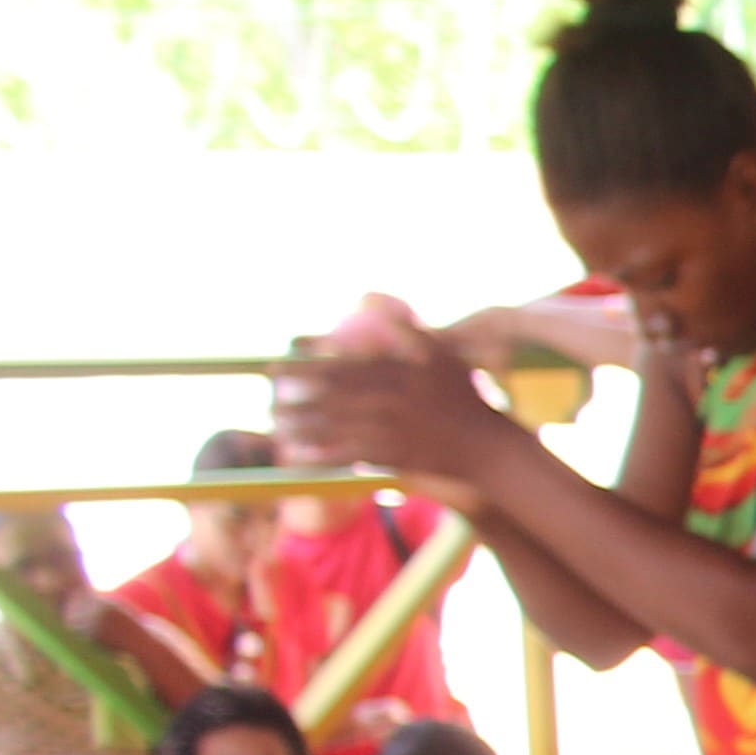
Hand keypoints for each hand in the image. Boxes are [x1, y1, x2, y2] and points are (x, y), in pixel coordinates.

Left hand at [274, 316, 512, 490]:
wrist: (486, 447)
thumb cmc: (463, 396)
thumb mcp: (439, 353)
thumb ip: (403, 326)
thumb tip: (368, 296)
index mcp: (393, 375)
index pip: (337, 368)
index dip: (302, 367)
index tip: (275, 366)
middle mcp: (386, 403)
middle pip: (329, 401)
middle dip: (295, 400)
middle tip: (269, 401)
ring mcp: (388, 432)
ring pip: (334, 429)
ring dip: (302, 428)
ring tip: (278, 425)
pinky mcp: (392, 458)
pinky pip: (348, 455)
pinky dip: (322, 455)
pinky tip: (301, 455)